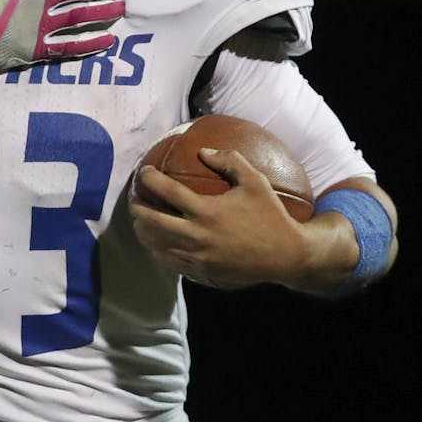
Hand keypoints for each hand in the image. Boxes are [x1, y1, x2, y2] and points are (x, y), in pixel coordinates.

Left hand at [128, 148, 311, 287]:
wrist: (287, 256)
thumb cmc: (271, 216)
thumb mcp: (256, 182)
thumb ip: (230, 161)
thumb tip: (202, 151)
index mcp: (208, 211)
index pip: (167, 191)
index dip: (149, 179)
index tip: (145, 172)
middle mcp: (198, 235)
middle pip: (151, 221)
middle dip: (137, 208)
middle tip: (134, 199)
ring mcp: (197, 256)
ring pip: (155, 244)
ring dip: (142, 230)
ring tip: (140, 220)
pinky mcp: (200, 270)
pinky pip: (168, 261)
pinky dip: (156, 250)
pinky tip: (156, 241)